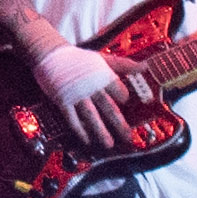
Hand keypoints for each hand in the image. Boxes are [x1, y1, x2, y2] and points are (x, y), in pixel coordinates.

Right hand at [30, 42, 151, 147]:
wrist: (51, 53)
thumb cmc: (80, 59)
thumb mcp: (102, 59)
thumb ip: (124, 65)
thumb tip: (146, 67)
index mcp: (102, 75)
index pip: (118, 90)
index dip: (123, 97)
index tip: (127, 104)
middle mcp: (91, 86)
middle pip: (107, 107)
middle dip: (118, 123)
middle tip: (128, 137)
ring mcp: (76, 94)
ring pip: (91, 115)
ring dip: (100, 130)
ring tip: (109, 144)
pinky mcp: (63, 100)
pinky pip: (72, 117)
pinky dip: (79, 129)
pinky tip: (86, 139)